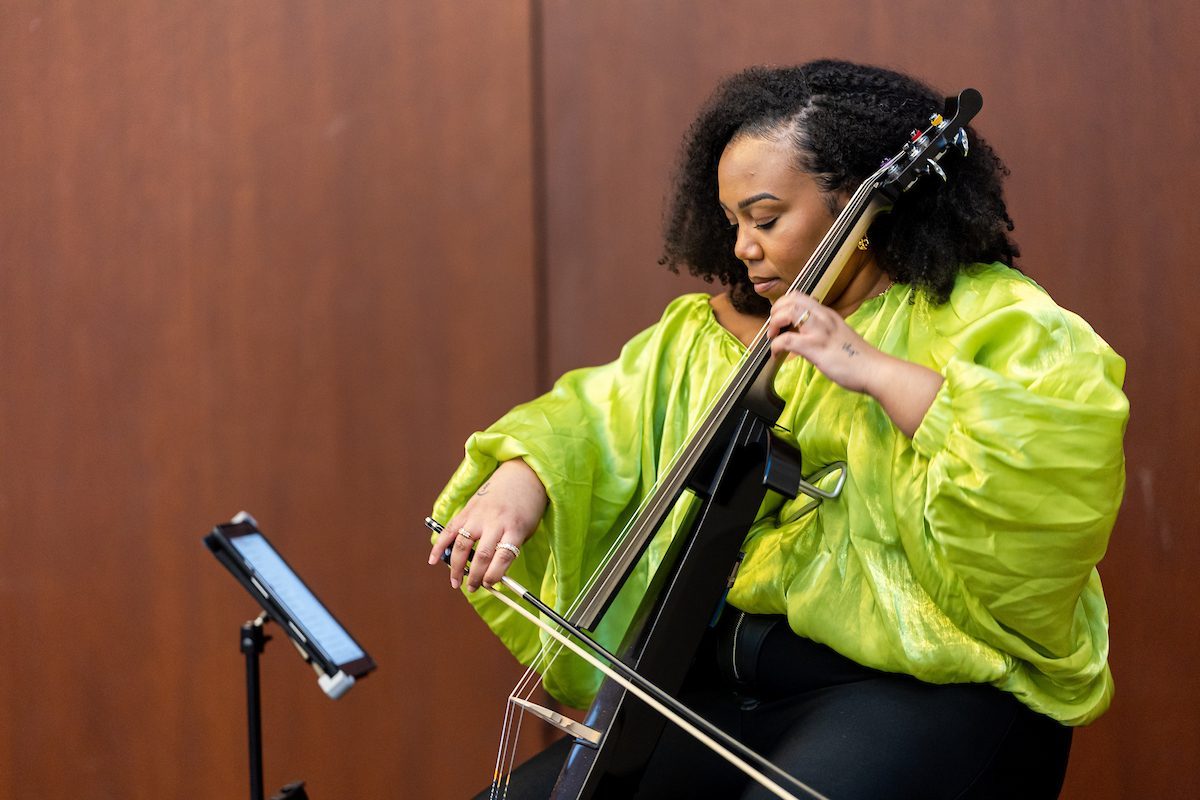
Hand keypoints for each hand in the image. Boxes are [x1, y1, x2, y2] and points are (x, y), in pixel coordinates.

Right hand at [427, 458, 547, 591]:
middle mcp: (496, 522)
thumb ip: (510, 549)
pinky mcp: (468, 509)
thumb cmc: (528, 507)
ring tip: (455, 582)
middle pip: (482, 555)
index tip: (490, 585)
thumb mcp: (527, 529)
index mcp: (515, 528)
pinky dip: (439, 545)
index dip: (494, 575)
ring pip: (462, 544)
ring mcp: (479, 515)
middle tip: (472, 588)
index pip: (503, 557)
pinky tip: (433, 560)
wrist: (523, 474)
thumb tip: (490, 574)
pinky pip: (450, 529)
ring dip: (456, 566)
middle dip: (475, 576)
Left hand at [766, 293, 943, 437]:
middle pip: (792, 299)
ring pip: (788, 313)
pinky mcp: (816, 347)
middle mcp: (824, 318)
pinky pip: (787, 340)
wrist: (875, 370)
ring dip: (775, 323)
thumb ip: (823, 333)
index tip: (780, 320)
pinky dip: (776, 345)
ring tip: (773, 337)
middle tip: (774, 328)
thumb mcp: (839, 337)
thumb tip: (804, 338)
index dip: (784, 304)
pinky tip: (777, 354)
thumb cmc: (858, 358)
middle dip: (776, 311)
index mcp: (829, 315)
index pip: (800, 297)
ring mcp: (820, 331)